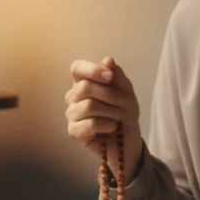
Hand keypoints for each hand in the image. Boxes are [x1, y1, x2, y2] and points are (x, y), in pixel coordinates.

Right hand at [65, 56, 143, 183]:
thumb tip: (107, 60)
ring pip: (88, 106)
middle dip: (110, 96)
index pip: (77, 68)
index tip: (110, 77)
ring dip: (111, 112)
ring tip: (118, 118)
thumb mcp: (126, 91)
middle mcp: (73, 96)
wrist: (127, 139)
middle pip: (84, 87)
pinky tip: (111, 127)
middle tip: (124, 104)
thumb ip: (117, 75)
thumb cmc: (124, 113)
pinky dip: (107, 125)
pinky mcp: (74, 131)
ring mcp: (72, 114)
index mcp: (84, 82)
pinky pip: (90, 124)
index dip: (92, 70)